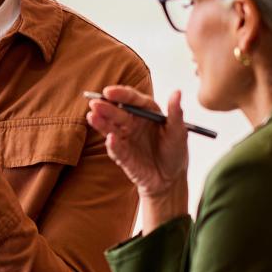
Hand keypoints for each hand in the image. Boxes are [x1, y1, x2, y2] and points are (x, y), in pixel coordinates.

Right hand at [85, 84, 188, 200]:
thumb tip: (177, 92)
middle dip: (106, 107)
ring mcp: (126, 139)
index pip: (132, 99)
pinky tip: (110, 139)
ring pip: (111, 128)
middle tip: (95, 103)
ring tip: (92, 116)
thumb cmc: (175, 152)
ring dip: (101, 122)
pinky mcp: (122, 156)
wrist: (170, 179)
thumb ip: (176, 113)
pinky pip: (116, 149)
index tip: (109, 92)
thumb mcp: (179, 132)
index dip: (120, 94)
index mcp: (146, 112)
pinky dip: (112, 144)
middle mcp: (133, 122)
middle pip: (118, 112)